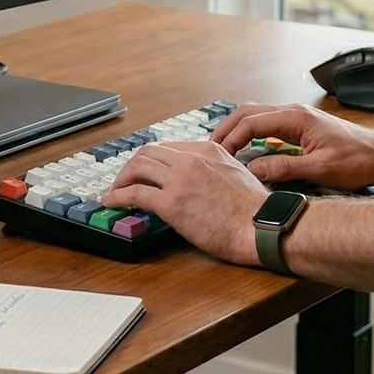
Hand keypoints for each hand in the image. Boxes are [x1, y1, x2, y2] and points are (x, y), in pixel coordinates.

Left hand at [102, 142, 266, 265]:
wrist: (261, 226)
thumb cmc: (256, 210)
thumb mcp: (237, 174)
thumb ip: (216, 170)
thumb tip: (203, 182)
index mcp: (209, 150)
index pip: (170, 147)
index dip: (153, 160)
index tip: (146, 171)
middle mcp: (192, 159)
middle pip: (149, 152)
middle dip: (133, 165)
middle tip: (125, 179)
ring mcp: (180, 179)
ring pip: (138, 166)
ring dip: (122, 178)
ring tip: (115, 190)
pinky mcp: (172, 202)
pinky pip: (135, 192)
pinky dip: (118, 195)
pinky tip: (112, 201)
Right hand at [212, 102, 373, 189]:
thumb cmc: (357, 162)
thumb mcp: (320, 170)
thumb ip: (284, 169)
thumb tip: (252, 170)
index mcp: (295, 117)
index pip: (251, 122)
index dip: (230, 138)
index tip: (217, 155)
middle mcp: (293, 111)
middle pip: (248, 112)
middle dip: (227, 129)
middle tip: (210, 149)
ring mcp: (297, 116)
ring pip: (257, 115)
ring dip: (238, 129)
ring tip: (223, 149)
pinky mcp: (301, 125)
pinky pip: (268, 123)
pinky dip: (251, 132)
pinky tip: (246, 148)